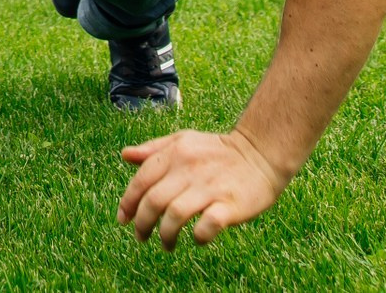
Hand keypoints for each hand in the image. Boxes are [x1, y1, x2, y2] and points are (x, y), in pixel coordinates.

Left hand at [118, 128, 284, 249]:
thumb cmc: (218, 151)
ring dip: (166, 235)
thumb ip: (153, 149)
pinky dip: (198, 236)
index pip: (141, 181)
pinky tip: (197, 238)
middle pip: (154, 201)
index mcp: (175, 153)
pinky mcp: (230, 204)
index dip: (128, 203)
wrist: (261, 153)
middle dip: (142, 224)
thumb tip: (125, 155)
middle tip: (141, 237)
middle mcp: (189, 169)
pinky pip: (207, 225)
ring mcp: (210, 187)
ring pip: (175, 215)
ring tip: (166, 244)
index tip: (123, 219)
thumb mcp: (183, 141)